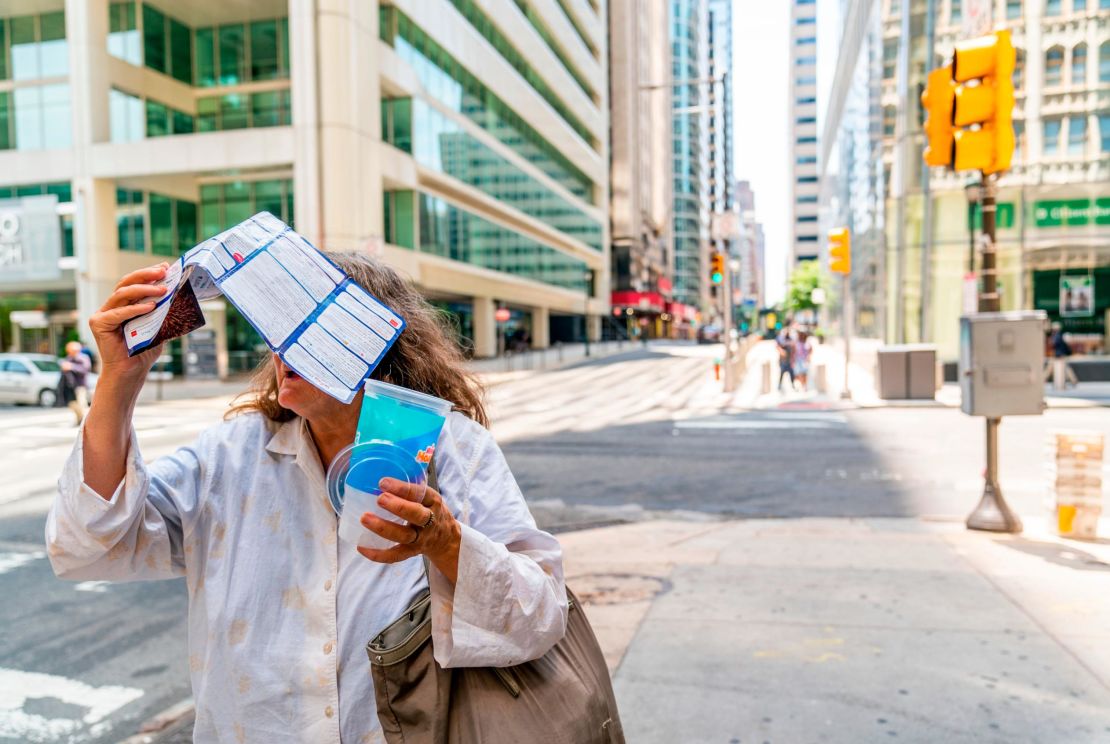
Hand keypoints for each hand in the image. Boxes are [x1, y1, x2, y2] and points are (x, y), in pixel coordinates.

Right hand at [89, 264, 170, 380]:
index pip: (134, 283)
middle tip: (163, 271)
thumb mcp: (158, 326)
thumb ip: (163, 311)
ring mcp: (103, 314)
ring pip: (122, 294)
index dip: (148, 273)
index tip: (165, 267)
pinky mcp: (98, 324)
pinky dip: (136, 309)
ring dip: (144, 289)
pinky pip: (119, 313)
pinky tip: (152, 306)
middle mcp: (111, 307)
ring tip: (163, 289)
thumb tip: (178, 294)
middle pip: (126, 283)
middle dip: (145, 275)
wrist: (131, 371)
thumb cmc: (143, 351)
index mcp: (124, 305)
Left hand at [357, 477, 461, 583]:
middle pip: (416, 515)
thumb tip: (382, 475)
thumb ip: (411, 488)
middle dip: (398, 507)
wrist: (446, 539)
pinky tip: (362, 547)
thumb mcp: (428, 496)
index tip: (383, 482)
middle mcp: (429, 521)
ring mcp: (421, 538)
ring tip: (365, 519)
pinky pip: (395, 556)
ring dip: (384, 528)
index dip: (402, 488)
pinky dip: (378, 554)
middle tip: (380, 498)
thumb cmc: (430, 511)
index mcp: (433, 501)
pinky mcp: (412, 552)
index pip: (420, 493)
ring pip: (404, 535)